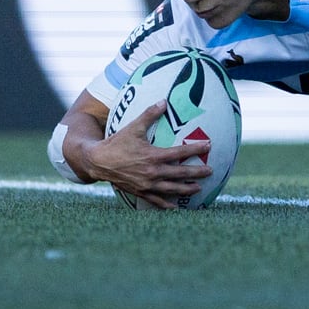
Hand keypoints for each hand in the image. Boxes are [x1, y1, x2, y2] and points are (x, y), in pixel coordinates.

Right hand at [86, 105, 211, 209]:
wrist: (98, 161)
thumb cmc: (117, 142)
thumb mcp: (133, 126)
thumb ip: (150, 114)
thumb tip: (164, 101)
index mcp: (153, 156)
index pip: (179, 152)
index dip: (195, 149)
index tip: (209, 146)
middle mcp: (152, 172)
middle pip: (180, 173)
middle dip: (197, 172)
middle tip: (211, 171)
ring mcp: (146, 184)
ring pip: (171, 189)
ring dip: (186, 189)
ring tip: (199, 189)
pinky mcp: (139, 192)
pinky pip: (156, 200)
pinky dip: (167, 205)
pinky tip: (176, 207)